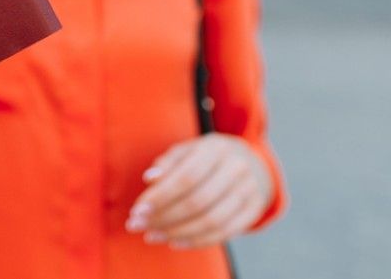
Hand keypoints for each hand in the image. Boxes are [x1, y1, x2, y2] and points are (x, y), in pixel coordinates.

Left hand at [125, 134, 271, 249]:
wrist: (247, 162)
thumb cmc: (205, 157)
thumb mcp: (186, 152)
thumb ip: (167, 164)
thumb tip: (150, 179)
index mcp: (216, 149)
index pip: (186, 177)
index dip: (160, 197)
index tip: (137, 211)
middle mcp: (237, 168)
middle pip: (197, 201)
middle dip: (164, 217)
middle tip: (138, 226)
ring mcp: (249, 191)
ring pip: (211, 221)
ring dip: (177, 232)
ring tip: (152, 235)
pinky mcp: (253, 211)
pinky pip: (224, 233)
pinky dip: (197, 241)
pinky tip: (174, 241)